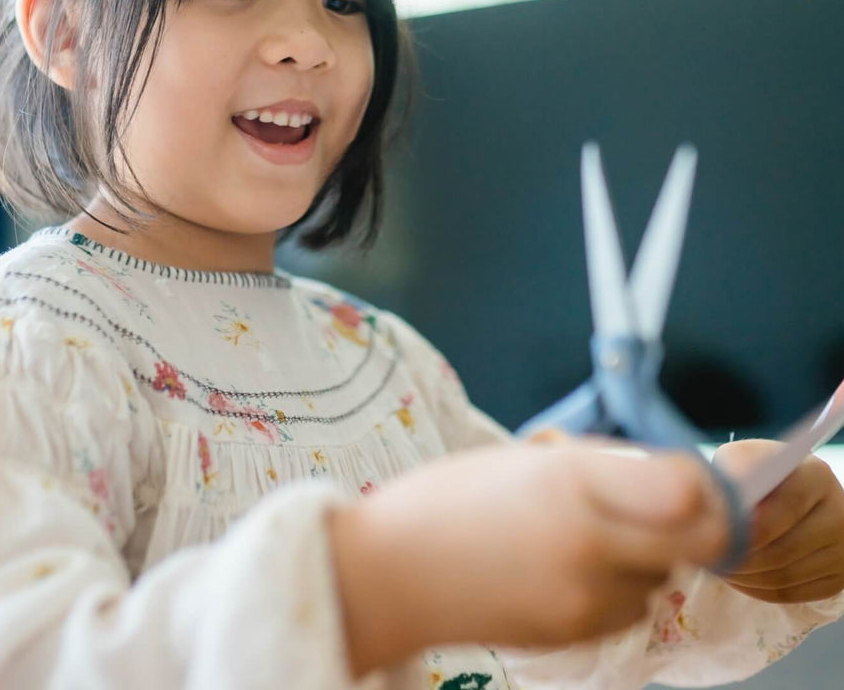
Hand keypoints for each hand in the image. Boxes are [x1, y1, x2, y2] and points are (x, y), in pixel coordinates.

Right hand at [329, 440, 730, 678]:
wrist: (392, 574)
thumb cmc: (447, 500)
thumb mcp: (522, 459)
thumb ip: (596, 466)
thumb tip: (660, 474)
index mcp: (570, 480)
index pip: (686, 488)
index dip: (701, 481)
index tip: (689, 475)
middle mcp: (589, 540)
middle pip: (698, 539)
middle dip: (695, 521)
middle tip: (667, 506)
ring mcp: (586, 596)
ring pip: (664, 574)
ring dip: (650, 554)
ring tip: (595, 535)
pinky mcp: (577, 634)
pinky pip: (631, 606)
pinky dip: (620, 587)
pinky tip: (573, 569)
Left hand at [712, 439, 843, 602]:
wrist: (783, 492)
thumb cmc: (754, 472)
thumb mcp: (741, 458)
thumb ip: (733, 473)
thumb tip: (719, 503)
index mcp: (815, 475)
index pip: (787, 507)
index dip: (749, 526)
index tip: (717, 534)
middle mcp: (839, 512)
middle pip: (785, 549)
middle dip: (740, 558)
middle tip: (707, 557)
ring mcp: (842, 548)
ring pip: (786, 576)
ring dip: (744, 577)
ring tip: (716, 566)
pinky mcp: (837, 577)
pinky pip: (792, 593)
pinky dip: (758, 589)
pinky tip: (736, 577)